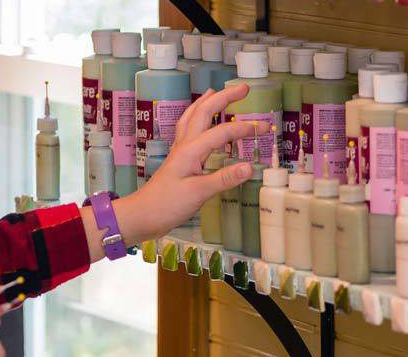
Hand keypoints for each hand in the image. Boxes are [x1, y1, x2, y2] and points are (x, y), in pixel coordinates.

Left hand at [108, 84, 270, 243]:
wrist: (141, 215)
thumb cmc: (165, 205)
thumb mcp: (198, 194)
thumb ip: (223, 179)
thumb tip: (249, 167)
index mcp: (190, 151)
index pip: (222, 132)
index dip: (245, 128)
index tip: (265, 128)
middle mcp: (184, 146)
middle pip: (203, 112)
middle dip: (223, 98)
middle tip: (243, 88)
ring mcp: (180, 152)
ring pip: (192, 118)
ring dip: (206, 103)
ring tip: (216, 93)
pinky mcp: (179, 161)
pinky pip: (189, 131)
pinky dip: (197, 120)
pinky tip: (201, 123)